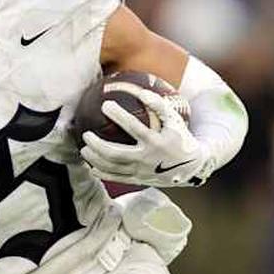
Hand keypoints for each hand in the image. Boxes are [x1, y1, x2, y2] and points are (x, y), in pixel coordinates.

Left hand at [80, 85, 212, 186]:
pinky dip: (102, 173)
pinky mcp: (138, 180)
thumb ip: (159, 105)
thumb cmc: (179, 138)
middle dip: (98, 145)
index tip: (105, 105)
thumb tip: (142, 92)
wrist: (190, 167)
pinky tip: (91, 166)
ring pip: (113, 167)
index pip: (135, 127)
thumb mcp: (175, 120)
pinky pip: (116, 178)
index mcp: (157, 142)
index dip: (119, 116)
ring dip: (95, 159)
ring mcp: (141, 172)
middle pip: (117, 154)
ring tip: (84, 149)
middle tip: (86, 134)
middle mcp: (147, 159)